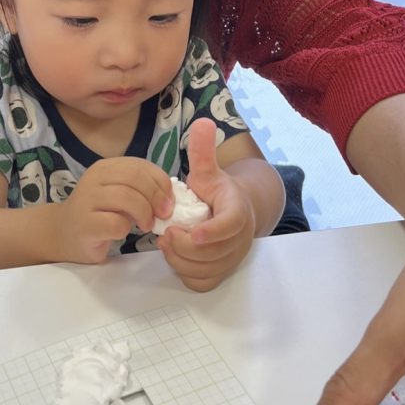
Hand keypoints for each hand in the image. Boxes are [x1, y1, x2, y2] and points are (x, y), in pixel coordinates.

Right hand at [59, 158, 173, 263]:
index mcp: (106, 167)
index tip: (169, 200)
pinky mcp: (85, 224)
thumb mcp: (120, 195)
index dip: (160, 182)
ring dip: (144, 213)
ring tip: (146, 225)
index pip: (140, 165)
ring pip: (126, 197)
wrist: (63, 234)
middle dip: (155, 197)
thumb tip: (169, 197)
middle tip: (163, 214)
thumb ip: (140, 190)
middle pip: (135, 178)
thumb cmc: (99, 215)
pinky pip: (115, 223)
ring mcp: (87, 199)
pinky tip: (122, 232)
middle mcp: (95, 178)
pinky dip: (126, 229)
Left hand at [158, 118, 255, 291]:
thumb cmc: (216, 192)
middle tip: (165, 234)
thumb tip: (203, 121)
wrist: (232, 213)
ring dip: (181, 260)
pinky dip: (186, 273)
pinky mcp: (221, 273)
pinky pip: (203, 283)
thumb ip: (203, 151)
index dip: (211, 232)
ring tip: (166, 242)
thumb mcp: (208, 171)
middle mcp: (239, 238)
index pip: (230, 225)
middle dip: (185, 247)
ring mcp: (232, 258)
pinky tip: (175, 256)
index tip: (190, 233)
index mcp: (237, 211)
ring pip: (206, 270)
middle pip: (214, 253)